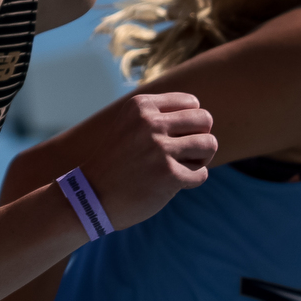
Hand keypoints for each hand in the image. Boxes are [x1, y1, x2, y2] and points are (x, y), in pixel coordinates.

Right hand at [72, 92, 218, 233]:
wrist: (91, 197)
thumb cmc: (119, 162)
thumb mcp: (131, 125)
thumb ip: (162, 116)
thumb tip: (204, 118)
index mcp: (140, 106)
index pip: (192, 103)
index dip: (190, 123)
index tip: (173, 138)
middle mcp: (149, 123)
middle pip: (205, 119)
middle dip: (200, 138)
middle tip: (183, 153)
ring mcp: (159, 149)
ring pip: (210, 144)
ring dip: (200, 159)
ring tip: (179, 167)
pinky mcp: (168, 175)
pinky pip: (201, 174)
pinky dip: (190, 181)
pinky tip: (169, 185)